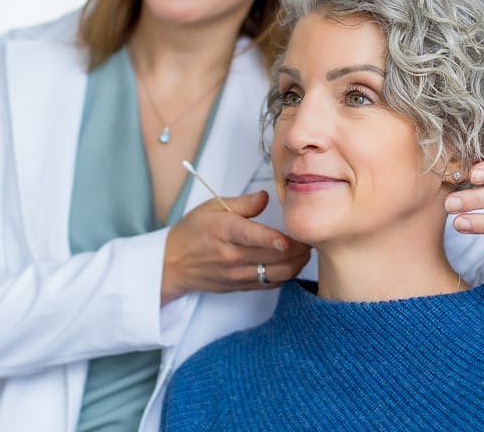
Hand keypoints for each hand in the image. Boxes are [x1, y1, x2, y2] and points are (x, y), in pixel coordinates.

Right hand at [162, 190, 311, 303]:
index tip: (289, 240)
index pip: (252, 237)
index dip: (273, 240)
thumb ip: (243, 203)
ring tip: (305, 251)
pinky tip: (291, 264)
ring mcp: (237, 274)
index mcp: (225, 231)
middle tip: (310, 238)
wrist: (173, 263)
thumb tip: (265, 197)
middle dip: (298, 250)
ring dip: (296, 264)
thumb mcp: (212, 207)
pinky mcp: (240, 286)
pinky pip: (270, 284)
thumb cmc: (193, 232)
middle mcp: (232, 256)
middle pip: (273, 258)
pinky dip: (285, 275)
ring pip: (276, 274)